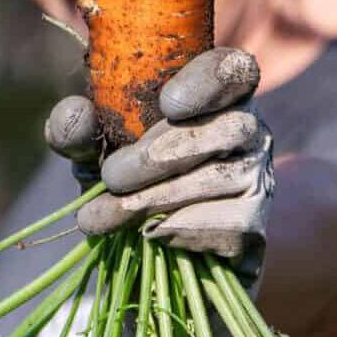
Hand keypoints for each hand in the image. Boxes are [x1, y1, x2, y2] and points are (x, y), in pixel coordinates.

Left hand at [43, 47, 272, 276]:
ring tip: (105, 216)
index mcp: (213, 99)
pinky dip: (177, 231)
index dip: (208, 82)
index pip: (234, 70)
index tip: (167, 105)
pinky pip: (226, 224)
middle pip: (228, 128)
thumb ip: (79, 133)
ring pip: (222, 178)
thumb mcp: (93, 158)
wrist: (147, 266)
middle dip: (160, 155)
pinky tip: (148, 237)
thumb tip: (76, 114)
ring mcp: (260, 182)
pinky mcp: (256, 230)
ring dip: (156, 198)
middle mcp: (250, 133)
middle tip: (111, 178)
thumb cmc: (125, 192)